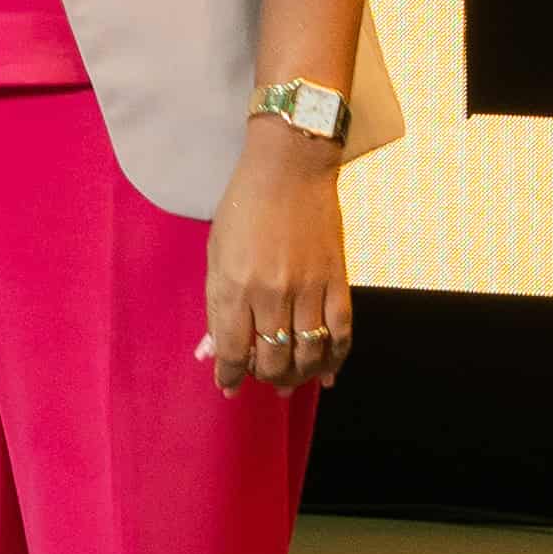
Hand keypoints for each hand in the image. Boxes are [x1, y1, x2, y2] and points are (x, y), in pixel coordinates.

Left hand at [203, 114, 353, 393]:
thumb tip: (211, 350)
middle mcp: (270, 293)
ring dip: (298, 376)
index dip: (230, 375)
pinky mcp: (337, 281)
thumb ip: (215, 304)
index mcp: (233, 284)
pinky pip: (340, 335)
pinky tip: (325, 373)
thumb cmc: (245, 206)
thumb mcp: (216, 252)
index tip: (228, 385)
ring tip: (290, 379)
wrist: (291, 168)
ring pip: (307, 355)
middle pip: (272, 360)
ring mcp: (308, 289)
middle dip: (264, 378)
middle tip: (262, 378)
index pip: (231, 350)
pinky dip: (334, 360)